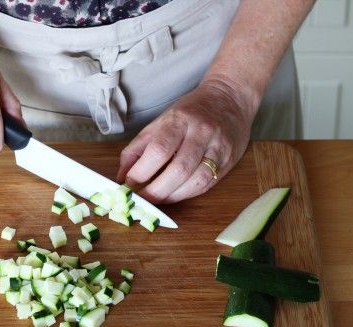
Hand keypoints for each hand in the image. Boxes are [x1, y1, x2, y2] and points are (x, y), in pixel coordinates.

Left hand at [116, 77, 254, 203]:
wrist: (230, 99)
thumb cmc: (189, 112)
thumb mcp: (160, 122)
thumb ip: (138, 148)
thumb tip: (122, 177)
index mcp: (180, 119)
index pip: (159, 150)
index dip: (142, 172)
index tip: (129, 184)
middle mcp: (201, 132)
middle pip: (178, 170)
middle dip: (156, 191)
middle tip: (141, 200)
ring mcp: (218, 147)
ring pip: (196, 181)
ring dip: (172, 196)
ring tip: (157, 200)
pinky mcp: (229, 160)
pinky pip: (207, 184)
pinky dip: (187, 194)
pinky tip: (175, 195)